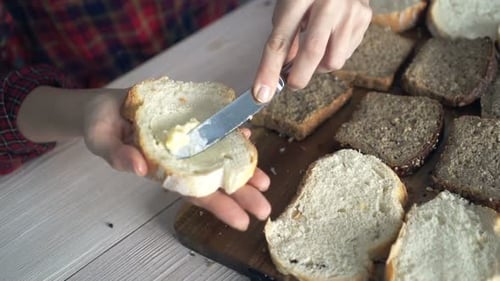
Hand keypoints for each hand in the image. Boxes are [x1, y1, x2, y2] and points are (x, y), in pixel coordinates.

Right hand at [86, 99, 270, 230]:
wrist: (106, 104)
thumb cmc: (101, 126)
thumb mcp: (101, 140)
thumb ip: (118, 155)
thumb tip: (139, 167)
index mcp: (162, 171)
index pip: (194, 194)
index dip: (218, 207)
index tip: (242, 222)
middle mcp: (180, 160)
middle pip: (214, 180)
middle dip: (241, 194)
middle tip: (265, 208)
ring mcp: (188, 142)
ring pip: (220, 158)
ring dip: (244, 168)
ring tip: (265, 181)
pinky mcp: (190, 121)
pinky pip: (215, 129)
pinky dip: (231, 133)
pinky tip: (247, 135)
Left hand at [253, 0, 371, 102]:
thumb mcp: (289, 7)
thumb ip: (285, 38)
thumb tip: (282, 73)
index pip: (280, 40)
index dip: (268, 70)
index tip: (260, 94)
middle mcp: (328, 1)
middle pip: (312, 52)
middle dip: (299, 77)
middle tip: (292, 84)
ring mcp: (350, 10)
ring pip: (333, 60)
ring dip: (319, 66)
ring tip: (316, 49)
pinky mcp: (364, 18)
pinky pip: (346, 54)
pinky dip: (334, 54)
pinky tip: (332, 38)